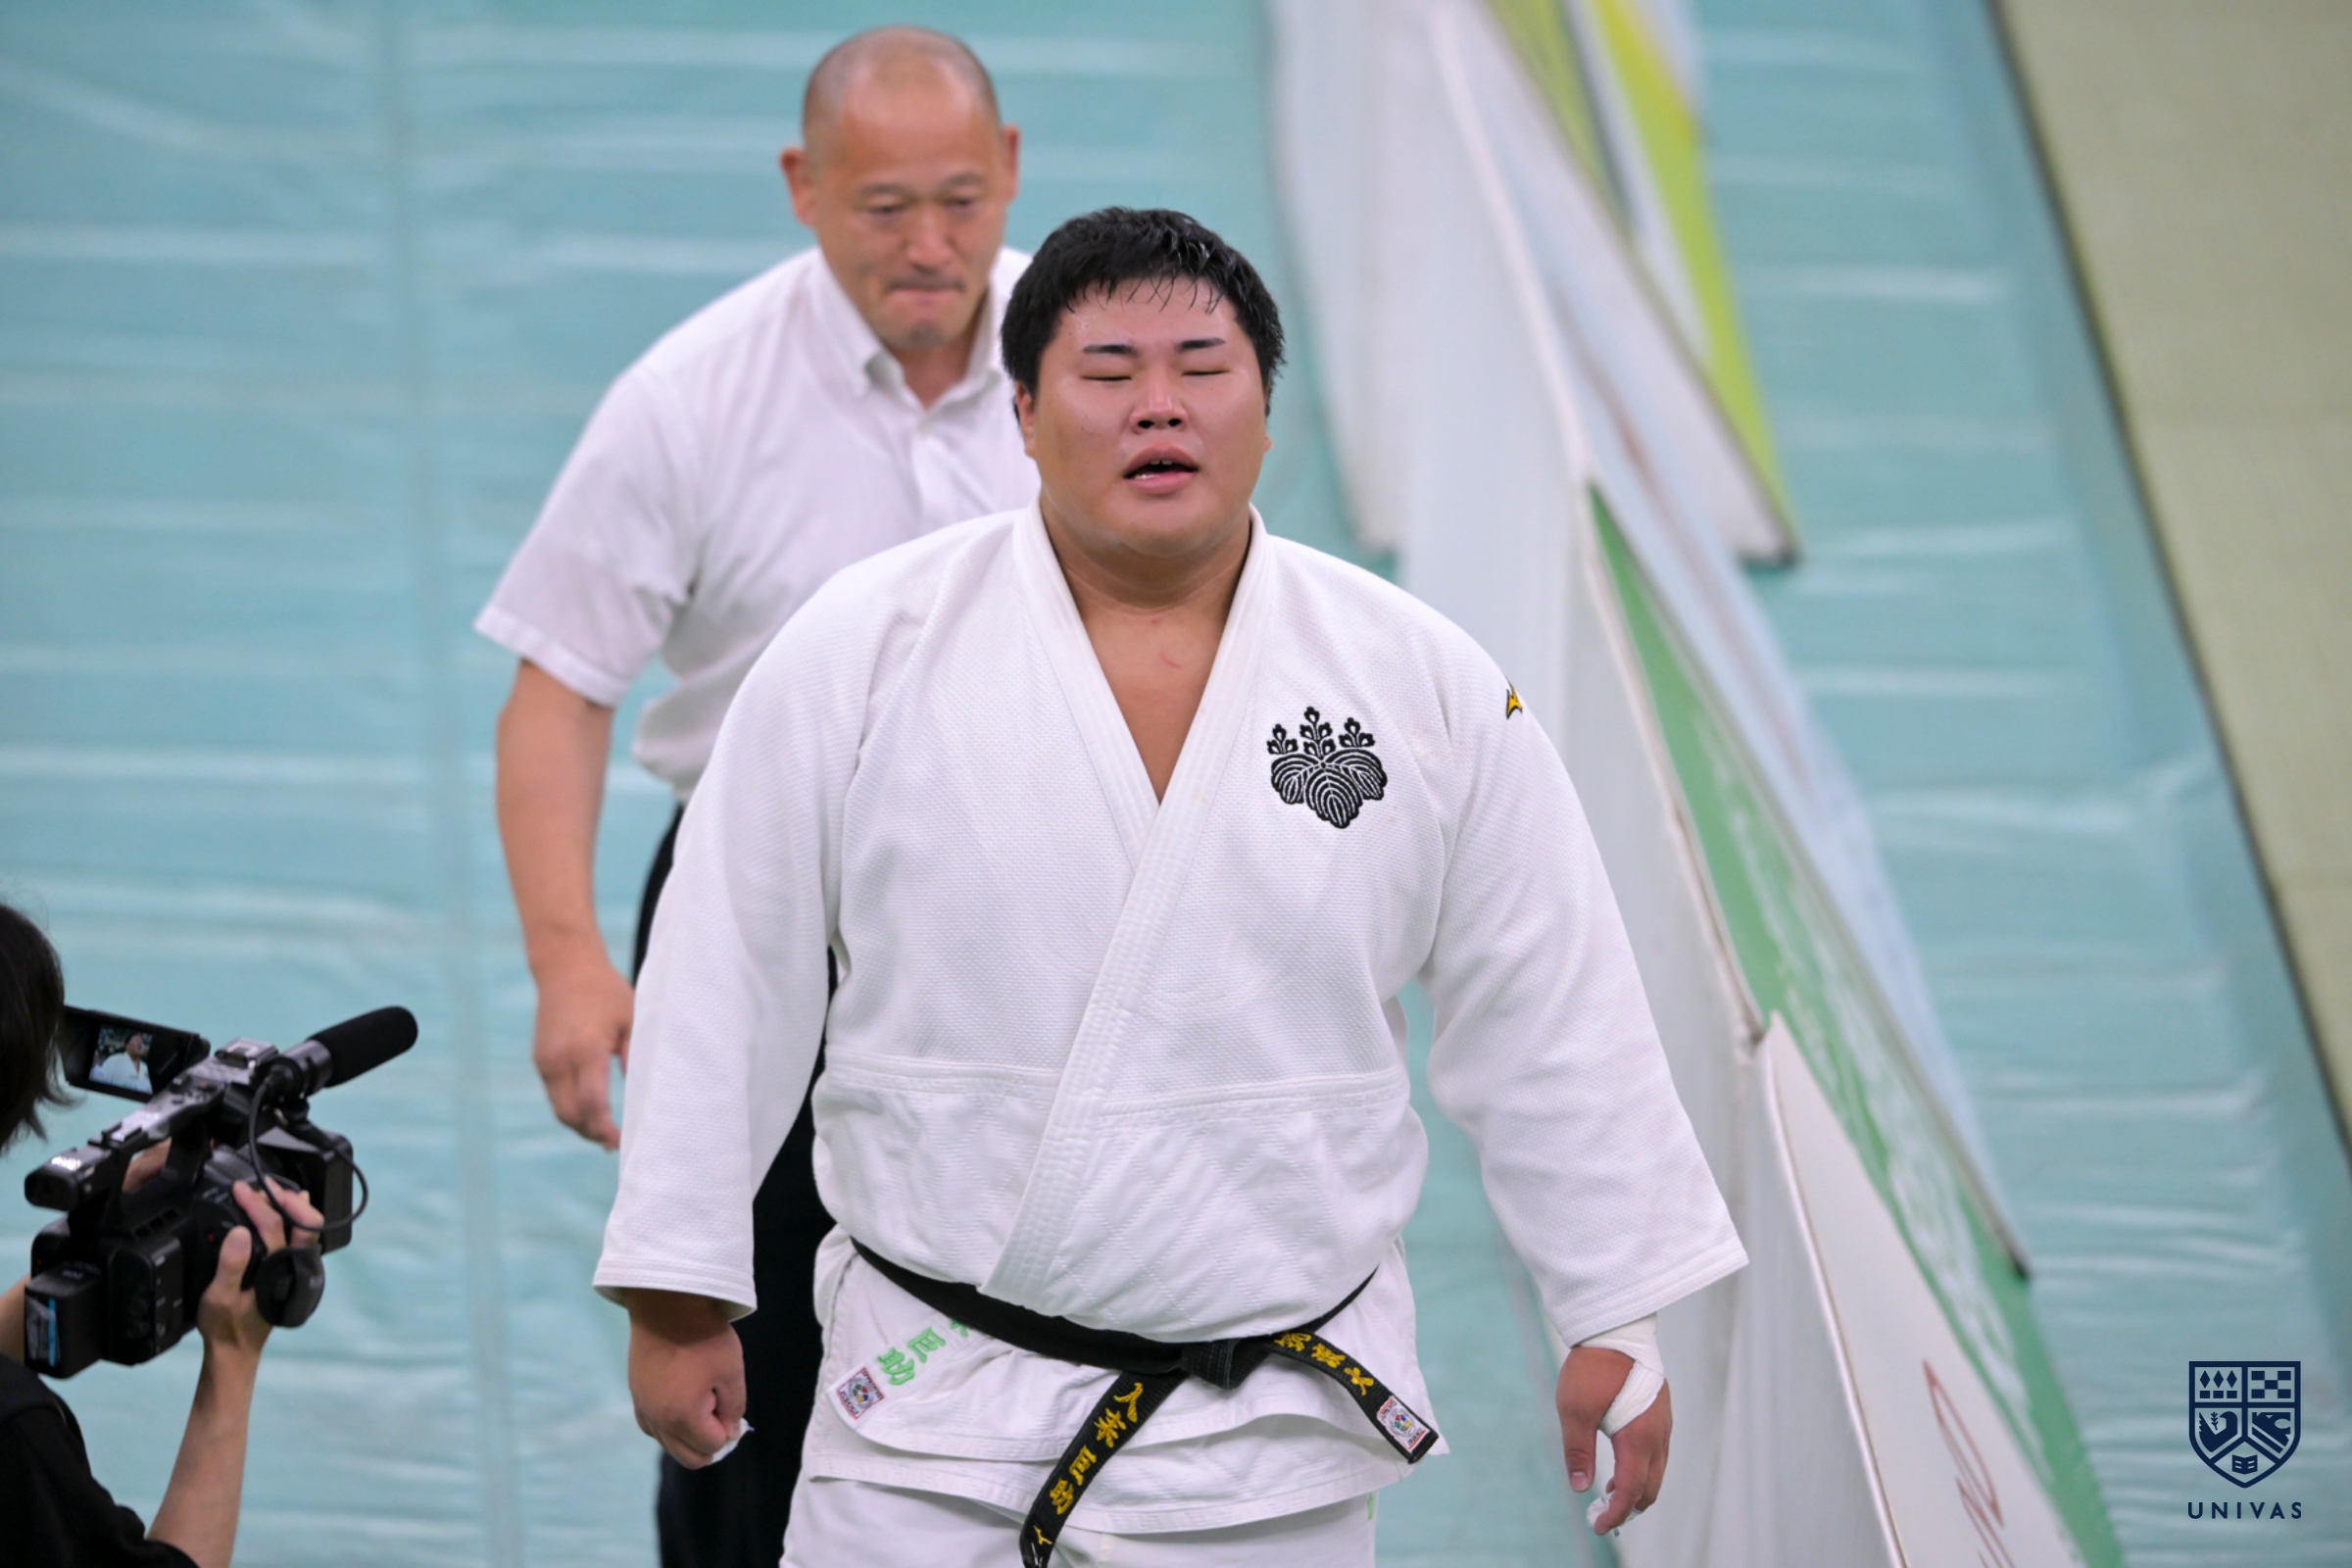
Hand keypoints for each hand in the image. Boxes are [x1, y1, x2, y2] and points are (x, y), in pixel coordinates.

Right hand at [198, 1180, 323, 1366]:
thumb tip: (241, 1230)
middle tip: (261, 1185)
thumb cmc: (226, 1325)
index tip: (240, 1190)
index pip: (274, 1226)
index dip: (258, 1204)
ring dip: (292, 1207)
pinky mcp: (289, 1270)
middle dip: (284, 1198)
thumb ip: (231, 1265)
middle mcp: (294, 1265)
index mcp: (279, 1269)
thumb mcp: (219, 1297)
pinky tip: (285, 1210)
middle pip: (304, 1222)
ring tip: (275, 1190)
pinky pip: (298, 1238)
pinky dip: (293, 1219)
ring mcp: (295, 1267)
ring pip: (305, 1229)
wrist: (235, 1350)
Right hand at [532, 954, 633, 1148]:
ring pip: (559, 1109)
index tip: (622, 1142)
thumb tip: (642, 1095)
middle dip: (591, 1133)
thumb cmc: (606, 992)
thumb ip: (634, 1058)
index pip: (592, 1104)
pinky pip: (555, 1095)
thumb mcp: (631, 1020)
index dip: (605, 1129)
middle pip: (570, 1115)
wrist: (565, 968)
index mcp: (586, 1050)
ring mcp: (546, 1061)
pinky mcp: (540, 1060)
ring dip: (580, 1125)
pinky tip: (590, 1110)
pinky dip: (571, 1108)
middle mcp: (560, 1060)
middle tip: (615, 1143)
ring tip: (604, 1133)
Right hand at [626, 1290, 745, 1468]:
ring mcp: (643, 1409)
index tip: (729, 1404)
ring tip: (701, 1399)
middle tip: (720, 1411)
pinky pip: (653, 1427)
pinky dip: (669, 1424)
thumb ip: (734, 1409)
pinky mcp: (635, 1396)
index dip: (727, 1430)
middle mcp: (658, 1421)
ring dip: (688, 1435)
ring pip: (668, 1443)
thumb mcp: (732, 1372)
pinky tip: (680, 1400)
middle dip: (708, 1443)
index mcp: (683, 1418)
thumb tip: (729, 1433)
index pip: (712, 1447)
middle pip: (688, 1457)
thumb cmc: (704, 1338)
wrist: (666, 1306)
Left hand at [1556, 1345, 1671, 1534]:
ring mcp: (1663, 1422)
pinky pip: (1659, 1452)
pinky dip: (1643, 1468)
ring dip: (1637, 1488)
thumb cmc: (1591, 1367)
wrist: (1615, 1328)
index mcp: (1638, 1438)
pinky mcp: (1661, 1411)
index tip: (1598, 1526)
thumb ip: (1578, 1452)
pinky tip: (1622, 1463)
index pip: (1631, 1492)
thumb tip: (1581, 1488)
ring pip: (1657, 1471)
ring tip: (1610, 1493)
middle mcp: (1658, 1434)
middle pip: (1649, 1487)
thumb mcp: (1574, 1411)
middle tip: (1603, 1514)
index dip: (1615, 1515)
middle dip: (1628, 1507)